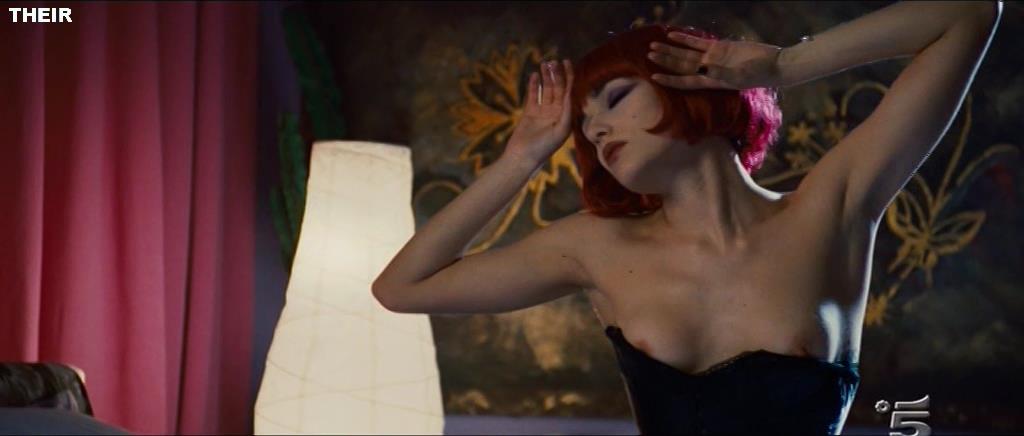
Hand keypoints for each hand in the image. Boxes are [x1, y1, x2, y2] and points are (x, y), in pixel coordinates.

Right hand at [503, 59, 573, 165]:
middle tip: (552, 62)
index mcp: (567, 116)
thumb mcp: (561, 130)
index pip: (570, 92)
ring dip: (546, 77)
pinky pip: (534, 95)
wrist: (523, 157)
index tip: (567, 63)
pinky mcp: (530, 112)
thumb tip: (572, 94)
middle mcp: (557, 113)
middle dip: (556, 74)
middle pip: (559, 88)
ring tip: (544, 64)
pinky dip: (534, 85)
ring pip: (547, 90)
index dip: (570, 77)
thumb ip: (567, 112)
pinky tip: (534, 75)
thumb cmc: (544, 147)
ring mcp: (543, 112)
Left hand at [647, 32, 783, 89]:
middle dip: (664, 60)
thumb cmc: (759, 74)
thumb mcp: (739, 77)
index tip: (653, 76)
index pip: (684, 81)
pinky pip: (698, 43)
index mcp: (710, 82)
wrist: (774, 64)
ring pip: (686, 54)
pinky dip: (685, 39)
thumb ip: (720, 74)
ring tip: (653, 46)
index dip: (669, 79)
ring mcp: (712, 59)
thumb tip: (702, 72)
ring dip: (670, 50)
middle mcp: (708, 71)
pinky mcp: (719, 48)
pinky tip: (672, 35)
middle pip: (680, 66)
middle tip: (648, 54)